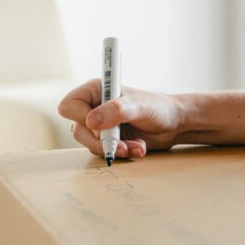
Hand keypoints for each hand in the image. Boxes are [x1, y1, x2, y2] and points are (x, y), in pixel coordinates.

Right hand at [58, 79, 183, 158]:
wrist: (174, 124)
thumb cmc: (158, 108)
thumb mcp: (139, 106)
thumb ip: (116, 111)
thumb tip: (91, 122)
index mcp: (96, 91)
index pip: (69, 106)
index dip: (82, 118)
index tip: (103, 125)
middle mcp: (94, 107)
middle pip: (78, 130)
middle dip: (101, 141)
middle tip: (123, 144)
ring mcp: (100, 125)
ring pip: (90, 145)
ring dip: (115, 149)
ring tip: (137, 146)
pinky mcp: (108, 139)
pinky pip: (104, 152)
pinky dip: (121, 153)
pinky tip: (138, 148)